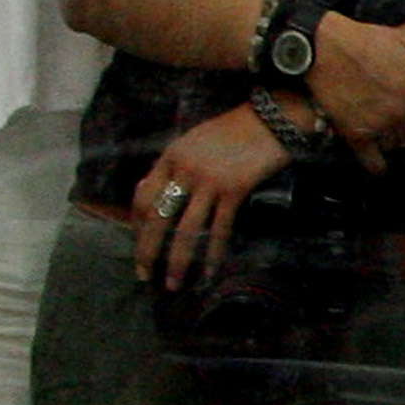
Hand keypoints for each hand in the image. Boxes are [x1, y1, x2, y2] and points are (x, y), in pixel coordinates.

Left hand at [132, 104, 286, 289]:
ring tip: (173, 284)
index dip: (137, 225)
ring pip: (185, 230)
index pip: (143, 195)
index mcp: (170, 156)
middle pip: (157, 217)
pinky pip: (218, 230)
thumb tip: (159, 191)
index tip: (140, 244)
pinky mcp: (233, 191)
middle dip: (147, 250)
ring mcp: (208, 182)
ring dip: (177, 261)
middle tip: (144, 275)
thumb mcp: (194, 141)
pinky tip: (209, 273)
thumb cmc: (233, 130)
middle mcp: (184, 170)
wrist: (268, 120)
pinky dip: (212, 254)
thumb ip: (176, 166)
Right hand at [304, 11, 404, 171]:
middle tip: (400, 123)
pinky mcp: (354, 134)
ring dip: (393, 141)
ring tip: (383, 127)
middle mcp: (402, 113)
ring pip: (396, 146)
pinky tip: (377, 160)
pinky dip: (377, 165)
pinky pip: (374, 163)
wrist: (320, 45)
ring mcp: (379, 125)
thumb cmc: (364, 40)